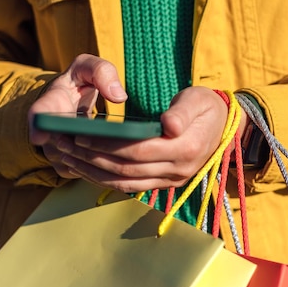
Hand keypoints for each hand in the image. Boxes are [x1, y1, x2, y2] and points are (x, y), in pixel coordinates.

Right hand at [28, 54, 126, 178]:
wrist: (68, 102)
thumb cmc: (78, 83)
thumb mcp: (86, 68)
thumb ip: (101, 72)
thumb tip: (119, 96)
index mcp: (50, 105)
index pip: (40, 115)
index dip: (39, 126)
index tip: (40, 136)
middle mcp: (48, 134)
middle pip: (66, 147)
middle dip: (91, 145)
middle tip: (117, 140)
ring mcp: (56, 153)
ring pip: (79, 163)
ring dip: (102, 158)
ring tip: (124, 147)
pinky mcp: (69, 168)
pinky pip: (86, 173)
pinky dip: (105, 167)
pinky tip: (120, 157)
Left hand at [49, 85, 243, 192]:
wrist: (224, 127)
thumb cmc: (207, 107)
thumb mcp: (199, 99)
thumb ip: (183, 111)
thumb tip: (168, 124)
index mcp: (186, 148)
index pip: (138, 150)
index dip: (107, 145)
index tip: (80, 135)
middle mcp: (179, 170)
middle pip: (127, 169)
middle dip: (92, 158)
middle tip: (63, 145)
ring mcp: (173, 181)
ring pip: (126, 183)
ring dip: (94, 173)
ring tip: (68, 159)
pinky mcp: (166, 184)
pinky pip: (131, 187)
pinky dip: (106, 180)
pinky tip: (87, 169)